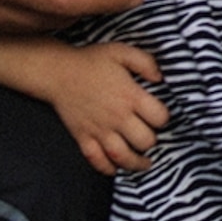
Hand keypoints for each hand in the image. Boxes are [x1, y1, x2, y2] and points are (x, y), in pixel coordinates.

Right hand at [41, 41, 168, 175]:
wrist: (57, 72)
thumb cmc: (91, 61)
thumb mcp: (123, 52)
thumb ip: (146, 63)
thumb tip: (161, 78)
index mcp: (130, 96)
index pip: (158, 117)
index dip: (164, 119)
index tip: (161, 117)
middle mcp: (116, 117)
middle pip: (144, 141)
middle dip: (152, 142)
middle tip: (152, 138)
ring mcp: (99, 129)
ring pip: (122, 155)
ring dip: (135, 163)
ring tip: (144, 164)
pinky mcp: (82, 137)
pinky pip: (96, 159)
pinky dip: (106, 168)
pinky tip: (115, 169)